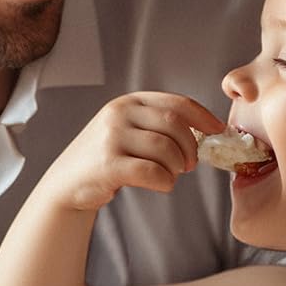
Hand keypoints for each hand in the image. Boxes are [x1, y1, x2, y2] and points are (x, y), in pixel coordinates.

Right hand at [40, 92, 225, 212]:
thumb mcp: (127, 129)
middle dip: (190, 147)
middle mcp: (118, 114)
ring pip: (166, 149)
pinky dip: (165, 181)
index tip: (218, 130)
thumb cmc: (106, 158)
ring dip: (177, 167)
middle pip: (174, 125)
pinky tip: (161, 184)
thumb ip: (157, 124)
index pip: (176, 103)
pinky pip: (153, 172)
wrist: (67, 184)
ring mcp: (111, 138)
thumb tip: (204, 132)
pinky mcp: (108, 165)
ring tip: (170, 175)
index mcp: (128, 102)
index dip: (202, 116)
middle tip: (189, 165)